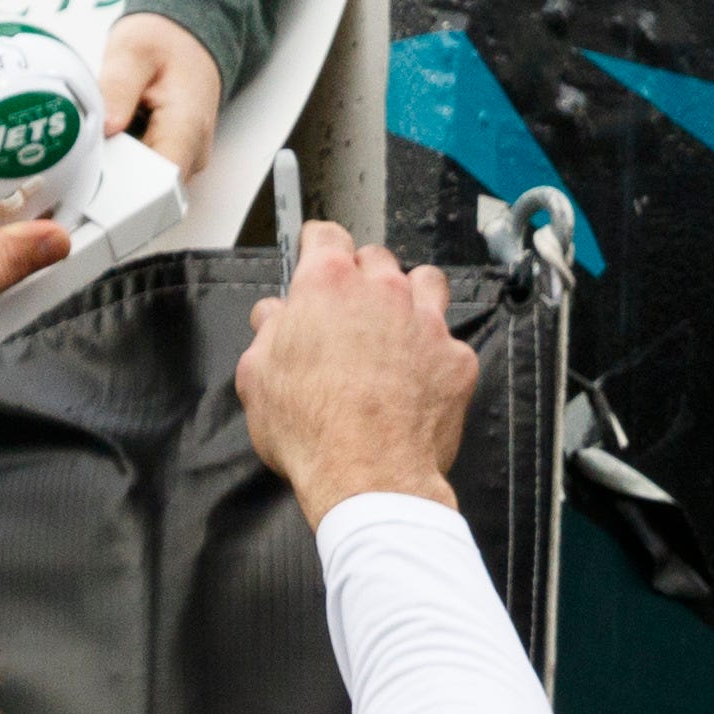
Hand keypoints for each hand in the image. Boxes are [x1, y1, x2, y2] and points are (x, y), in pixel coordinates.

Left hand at [101, 10, 220, 182]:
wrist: (187, 40)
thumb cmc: (166, 43)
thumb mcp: (134, 50)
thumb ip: (118, 87)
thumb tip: (106, 126)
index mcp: (187, 128)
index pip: (157, 186)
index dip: (118, 191)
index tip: (88, 179)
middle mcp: (191, 154)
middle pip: (143, 192)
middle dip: (105, 180)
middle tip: (81, 151)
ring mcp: (180, 160)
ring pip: (138, 187)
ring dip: (109, 171)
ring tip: (96, 137)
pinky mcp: (168, 160)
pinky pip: (137, 175)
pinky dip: (116, 162)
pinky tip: (107, 139)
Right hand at [229, 219, 474, 523]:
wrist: (370, 477)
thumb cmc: (312, 431)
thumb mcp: (257, 378)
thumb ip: (267, 334)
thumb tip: (274, 317)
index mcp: (327, 285)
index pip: (326, 235)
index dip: (317, 244)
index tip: (315, 251)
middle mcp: (382, 292)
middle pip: (376, 258)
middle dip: (361, 277)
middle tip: (346, 311)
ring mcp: (426, 322)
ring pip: (426, 282)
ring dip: (410, 296)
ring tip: (394, 327)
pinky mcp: (456, 358)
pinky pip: (449, 339)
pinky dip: (434, 352)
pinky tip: (418, 378)